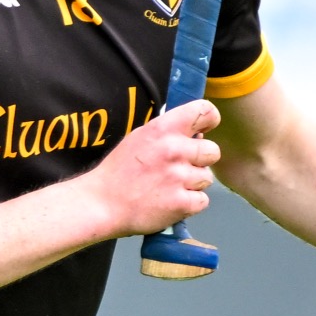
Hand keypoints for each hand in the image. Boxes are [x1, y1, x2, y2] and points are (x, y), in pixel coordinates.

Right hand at [83, 100, 221, 237]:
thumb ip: (168, 133)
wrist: (102, 204)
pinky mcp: (182, 203)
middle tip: (180, 169)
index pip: (204, 111)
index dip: (210, 120)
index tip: (204, 129)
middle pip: (213, 151)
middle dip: (200, 161)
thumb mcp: (140, 138)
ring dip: (193, 184)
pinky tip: (171, 202)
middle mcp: (174, 149)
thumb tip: (196, 134)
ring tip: (170, 188)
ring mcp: (179, 177)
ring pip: (207, 178)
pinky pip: (203, 201)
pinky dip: (190, 204)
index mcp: (163, 129)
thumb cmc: (120, 171)